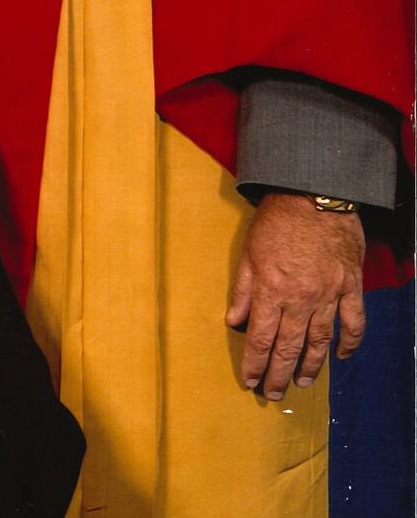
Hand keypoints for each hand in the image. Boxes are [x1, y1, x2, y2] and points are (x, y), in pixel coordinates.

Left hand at [226, 191, 364, 400]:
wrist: (314, 194)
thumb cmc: (277, 219)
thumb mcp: (249, 251)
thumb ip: (243, 290)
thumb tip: (234, 321)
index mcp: (272, 289)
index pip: (261, 338)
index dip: (255, 364)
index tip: (250, 381)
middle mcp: (300, 298)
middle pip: (288, 347)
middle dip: (278, 374)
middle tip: (273, 394)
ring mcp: (329, 294)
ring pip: (319, 342)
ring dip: (310, 366)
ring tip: (301, 383)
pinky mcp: (351, 287)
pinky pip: (353, 323)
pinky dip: (349, 343)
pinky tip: (340, 357)